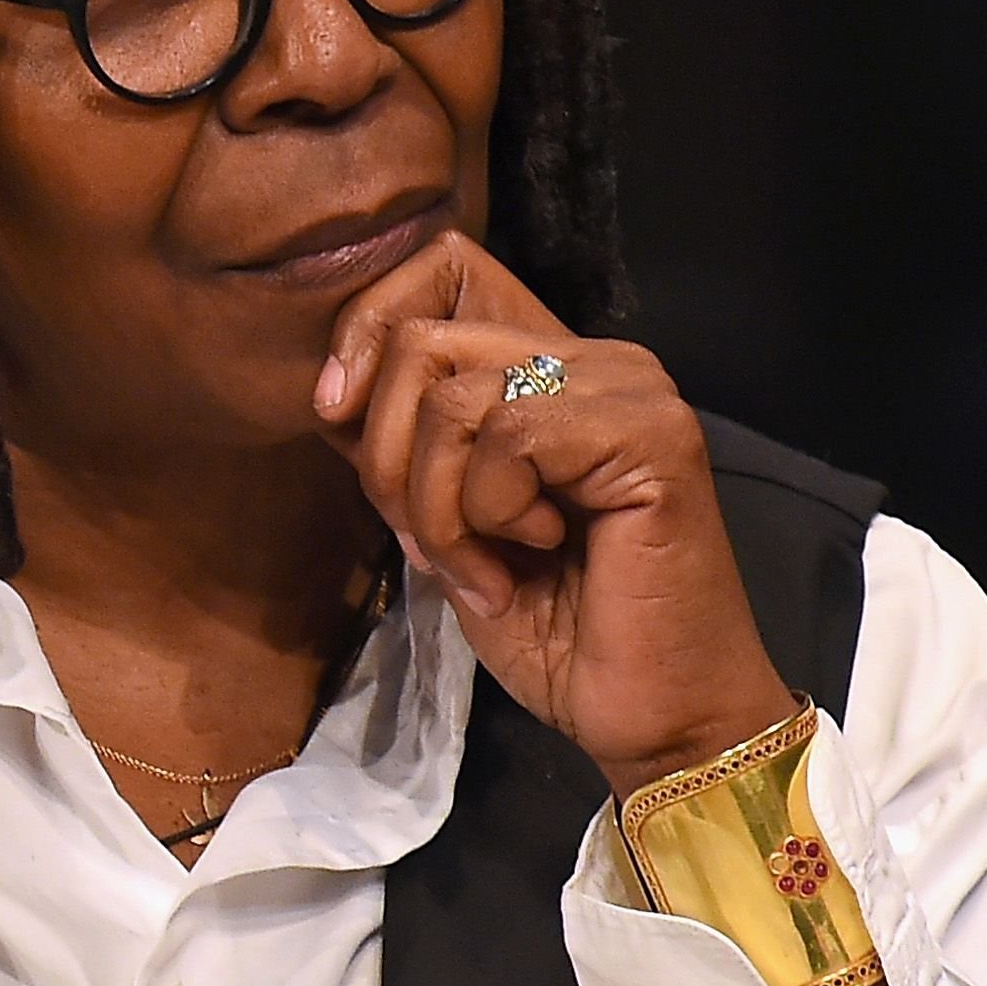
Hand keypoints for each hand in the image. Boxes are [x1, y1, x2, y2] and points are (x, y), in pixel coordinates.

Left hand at [316, 238, 793, 797]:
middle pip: (423, 337)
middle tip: (435, 549)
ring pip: (453, 395)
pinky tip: (535, 556)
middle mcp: (596, 359)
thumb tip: (334, 390)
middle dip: (389, 462)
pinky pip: (507, 434)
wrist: (652, 716)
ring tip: (488, 569)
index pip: (442, 269)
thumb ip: (406, 446)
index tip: (336, 418)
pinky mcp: (649, 430)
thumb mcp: (447, 525)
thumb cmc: (558, 634)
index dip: (367, 331)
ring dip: (438, 508)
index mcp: (550, 368)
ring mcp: (629, 388)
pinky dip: (487, 514)